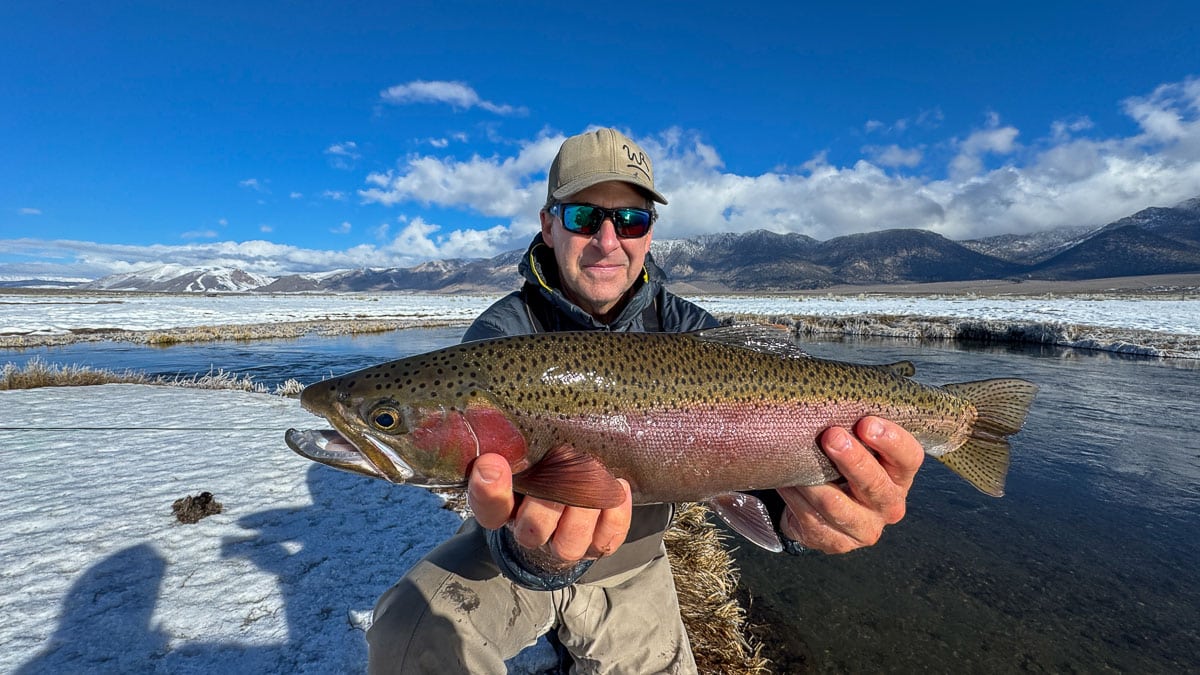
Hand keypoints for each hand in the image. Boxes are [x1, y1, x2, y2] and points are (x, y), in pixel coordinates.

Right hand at [467, 452, 632, 562]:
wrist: (568, 506)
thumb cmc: (543, 471)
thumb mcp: (524, 457)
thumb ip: (517, 446)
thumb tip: (521, 419)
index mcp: (505, 508)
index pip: (488, 507)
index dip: (488, 489)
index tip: (492, 462)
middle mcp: (530, 532)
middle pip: (531, 530)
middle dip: (549, 501)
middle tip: (562, 468)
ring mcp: (563, 543)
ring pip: (568, 544)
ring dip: (583, 511)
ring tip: (595, 477)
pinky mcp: (595, 546)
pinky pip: (606, 540)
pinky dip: (615, 513)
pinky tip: (618, 485)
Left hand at [776, 417, 923, 553]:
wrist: (824, 511)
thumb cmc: (842, 468)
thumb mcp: (856, 448)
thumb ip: (852, 429)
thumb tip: (825, 397)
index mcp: (899, 476)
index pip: (909, 458)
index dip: (891, 441)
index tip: (866, 423)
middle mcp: (889, 505)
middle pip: (876, 485)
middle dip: (853, 460)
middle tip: (831, 436)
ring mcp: (864, 528)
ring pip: (839, 507)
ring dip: (815, 484)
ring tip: (797, 463)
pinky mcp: (837, 543)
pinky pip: (813, 519)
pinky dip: (796, 498)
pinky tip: (787, 482)